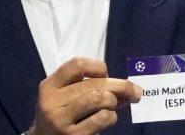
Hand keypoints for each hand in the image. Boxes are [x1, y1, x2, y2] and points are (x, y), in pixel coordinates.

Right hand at [28, 57, 142, 134]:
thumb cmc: (62, 115)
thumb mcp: (66, 97)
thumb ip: (88, 87)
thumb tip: (125, 86)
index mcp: (49, 86)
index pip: (77, 65)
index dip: (97, 66)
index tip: (106, 74)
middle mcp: (52, 102)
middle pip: (94, 84)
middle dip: (120, 86)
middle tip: (135, 90)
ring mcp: (62, 120)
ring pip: (99, 99)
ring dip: (112, 102)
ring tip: (112, 106)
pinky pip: (102, 118)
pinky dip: (111, 117)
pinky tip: (107, 119)